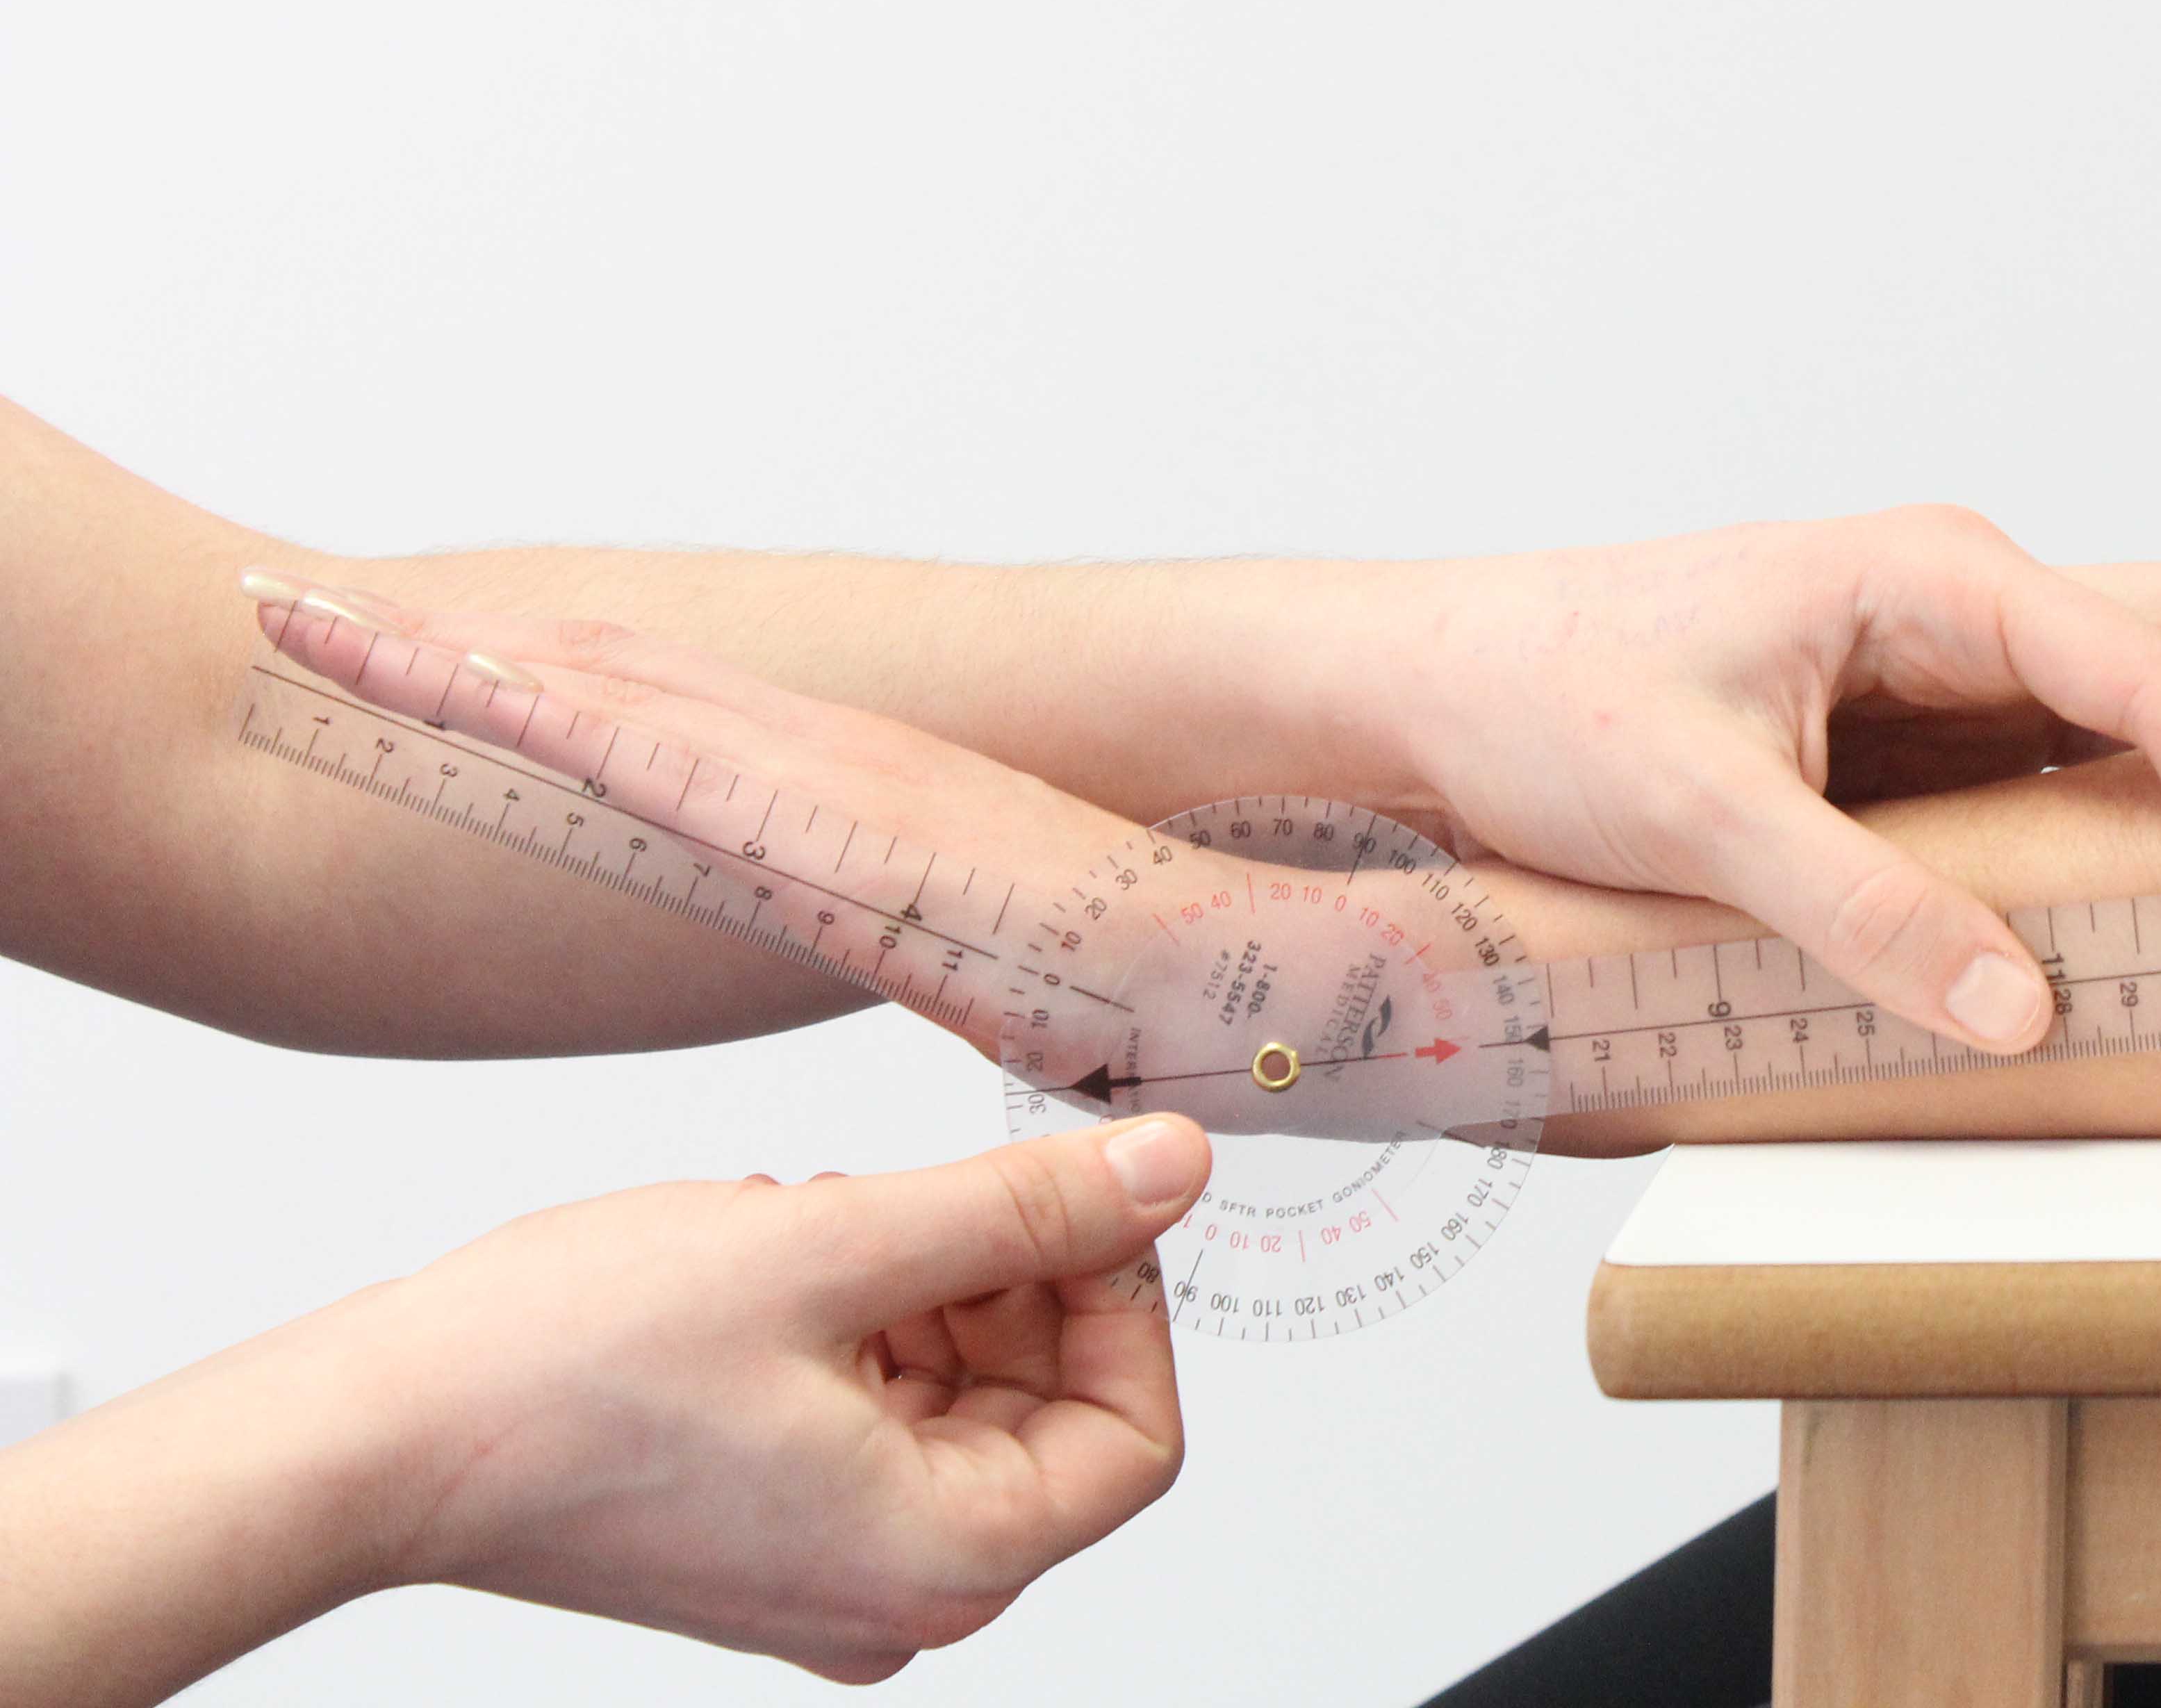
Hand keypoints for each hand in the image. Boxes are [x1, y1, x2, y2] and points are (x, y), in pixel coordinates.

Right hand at [349, 1114, 1209, 1681]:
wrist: (378, 1435)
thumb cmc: (571, 1364)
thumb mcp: (840, 1245)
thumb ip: (1025, 1210)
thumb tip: (1171, 1173)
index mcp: (945, 1561)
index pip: (1136, 1438)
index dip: (1123, 1304)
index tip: (1075, 1205)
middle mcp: (900, 1599)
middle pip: (1051, 1422)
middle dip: (1012, 1289)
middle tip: (927, 1197)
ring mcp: (828, 1579)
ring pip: (965, 1411)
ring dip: (929, 1295)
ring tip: (826, 1223)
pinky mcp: (769, 1544)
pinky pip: (880, 1428)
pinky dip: (862, 1332)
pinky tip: (784, 1266)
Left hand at [1359, 512, 2160, 1048]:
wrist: (1434, 682)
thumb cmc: (1542, 701)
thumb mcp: (1687, 808)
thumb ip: (1857, 907)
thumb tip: (2021, 1019)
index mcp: (1934, 577)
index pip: (2153, 673)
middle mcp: (1972, 601)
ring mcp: (1961, 662)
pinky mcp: (1936, 731)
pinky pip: (2099, 755)